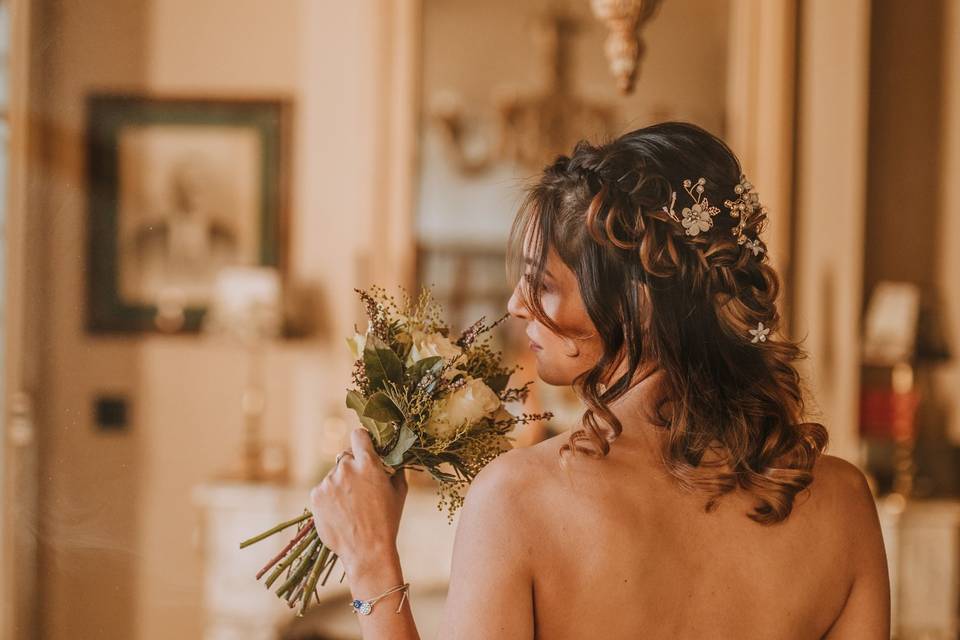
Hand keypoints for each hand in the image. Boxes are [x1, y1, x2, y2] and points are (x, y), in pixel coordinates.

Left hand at [308, 428, 407, 576]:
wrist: (367, 550)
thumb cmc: (387, 521)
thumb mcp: (399, 492)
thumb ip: (396, 470)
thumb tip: (395, 460)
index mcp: (368, 463)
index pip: (359, 435)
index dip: (362, 440)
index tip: (363, 447)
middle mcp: (346, 468)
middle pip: (345, 457)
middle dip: (352, 468)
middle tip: (360, 488)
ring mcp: (328, 482)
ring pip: (334, 475)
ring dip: (340, 485)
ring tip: (351, 507)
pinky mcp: (315, 496)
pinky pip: (322, 489)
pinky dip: (329, 498)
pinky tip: (340, 513)